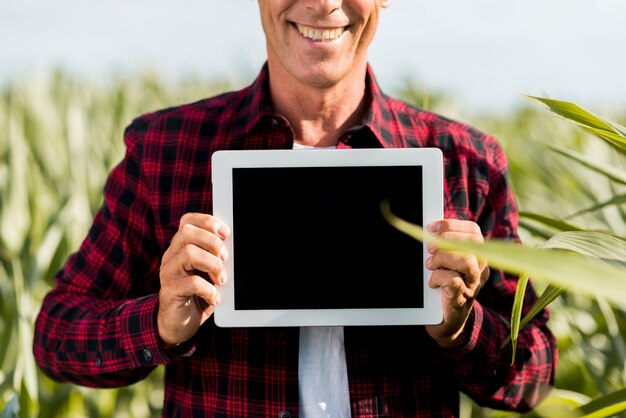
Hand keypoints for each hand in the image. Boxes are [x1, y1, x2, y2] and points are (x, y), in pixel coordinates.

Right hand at [157, 213, 229, 347]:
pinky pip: (191, 283)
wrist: (179, 325)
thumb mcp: (208, 272)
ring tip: (221, 280)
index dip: (207, 221)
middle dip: (212, 243)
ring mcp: (168, 273)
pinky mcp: (169, 292)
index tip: (226, 233)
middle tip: (225, 259)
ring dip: (212, 265)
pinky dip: (209, 290)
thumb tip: (233, 246)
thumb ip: (215, 257)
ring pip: (188, 253)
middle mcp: (171, 256)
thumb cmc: (198, 295)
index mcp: (180, 247)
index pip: (188, 221)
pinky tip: (214, 298)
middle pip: (187, 233)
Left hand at [424, 219, 489, 348]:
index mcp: (477, 255)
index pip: (473, 231)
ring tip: (430, 265)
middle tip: (429, 248)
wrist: (446, 320)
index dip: (452, 225)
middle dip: (446, 240)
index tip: (432, 227)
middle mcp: (480, 268)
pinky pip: (453, 281)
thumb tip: (428, 230)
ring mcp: (473, 284)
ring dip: (442, 259)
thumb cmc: (444, 286)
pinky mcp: (461, 298)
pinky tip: (432, 282)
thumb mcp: (445, 263)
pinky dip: (438, 278)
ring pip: (466, 261)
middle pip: (473, 243)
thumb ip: (443, 247)